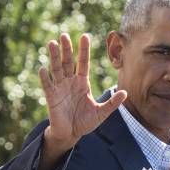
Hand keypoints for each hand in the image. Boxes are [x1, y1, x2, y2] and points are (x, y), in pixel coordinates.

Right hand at [38, 33, 126, 149]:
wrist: (71, 134)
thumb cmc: (85, 122)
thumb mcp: (101, 113)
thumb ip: (112, 103)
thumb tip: (126, 93)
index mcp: (82, 83)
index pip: (83, 63)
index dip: (84, 50)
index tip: (84, 36)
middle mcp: (70, 82)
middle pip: (68, 62)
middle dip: (66, 49)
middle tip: (64, 35)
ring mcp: (60, 88)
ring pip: (56, 69)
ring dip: (54, 57)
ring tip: (51, 44)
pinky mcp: (51, 98)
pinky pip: (48, 86)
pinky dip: (45, 78)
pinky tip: (43, 69)